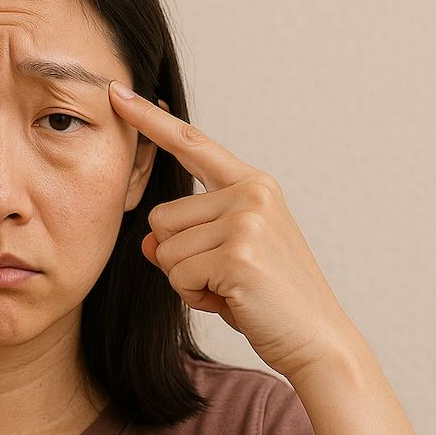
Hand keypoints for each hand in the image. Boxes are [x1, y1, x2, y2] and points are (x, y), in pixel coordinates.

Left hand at [108, 80, 355, 380]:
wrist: (317, 340)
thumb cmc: (272, 302)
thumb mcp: (225, 262)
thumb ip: (187, 241)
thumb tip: (145, 242)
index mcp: (253, 186)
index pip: (192, 144)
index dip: (151, 121)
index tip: (118, 93)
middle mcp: (250, 193)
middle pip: (161, 217)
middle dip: (178, 258)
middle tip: (224, 278)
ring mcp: (245, 220)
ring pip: (164, 248)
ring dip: (186, 280)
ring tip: (230, 289)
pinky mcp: (237, 252)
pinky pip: (177, 274)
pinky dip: (194, 296)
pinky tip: (231, 300)